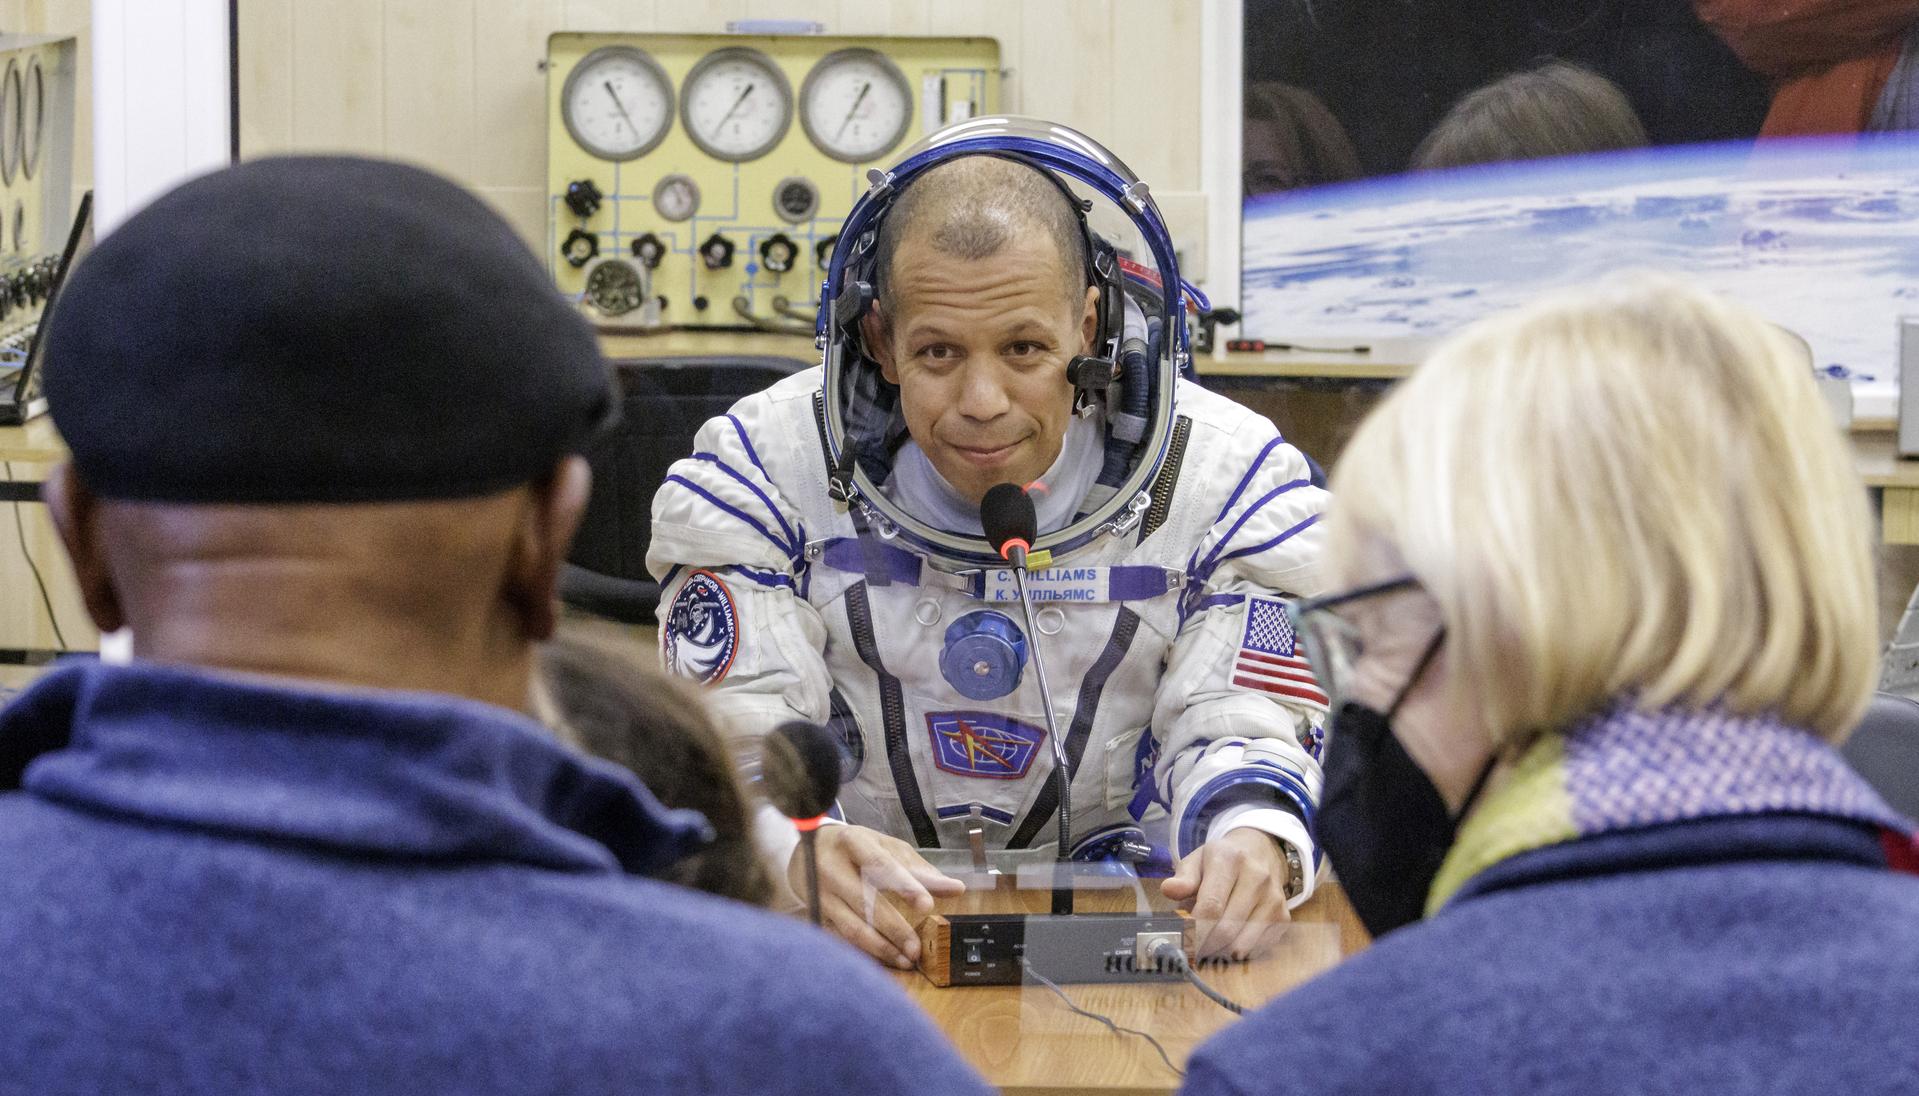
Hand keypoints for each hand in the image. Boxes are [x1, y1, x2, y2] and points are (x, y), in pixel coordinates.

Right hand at [794, 824, 964, 969]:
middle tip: (916, 949)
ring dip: (880, 948)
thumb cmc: (858, 849)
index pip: (880, 864)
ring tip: (905, 960)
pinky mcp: (814, 914)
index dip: (904, 885)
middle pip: (864, 901)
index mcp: (853, 842)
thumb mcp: (887, 848)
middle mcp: (831, 867)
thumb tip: (957, 889)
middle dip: (894, 928)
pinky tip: (883, 962)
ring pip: (850, 927)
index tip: (926, 905)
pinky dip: (863, 953)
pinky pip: (840, 939)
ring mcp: (819, 893)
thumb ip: (921, 870)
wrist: (809, 849)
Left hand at [1161, 828, 1293, 958]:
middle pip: (1226, 929)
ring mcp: (1274, 898)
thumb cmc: (1222, 860)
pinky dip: (1239, 953)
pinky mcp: (1283, 917)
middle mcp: (1257, 878)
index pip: (1211, 905)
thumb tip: (1169, 889)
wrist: (1261, 852)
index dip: (1194, 929)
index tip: (1182, 941)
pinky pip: (1258, 948)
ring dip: (1221, 953)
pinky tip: (1228, 944)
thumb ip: (1183, 877)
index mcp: (1230, 859)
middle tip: (1191, 950)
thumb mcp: (1198, 860)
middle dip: (1204, 945)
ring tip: (1208, 947)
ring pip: (1242, 944)